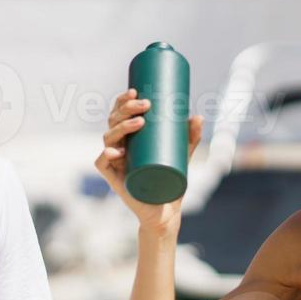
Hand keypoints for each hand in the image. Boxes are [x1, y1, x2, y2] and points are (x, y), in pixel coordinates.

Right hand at [94, 88, 203, 230]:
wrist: (166, 208)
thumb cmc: (170, 178)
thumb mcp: (183, 154)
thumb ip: (190, 136)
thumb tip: (198, 117)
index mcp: (129, 137)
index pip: (119, 113)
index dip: (123, 100)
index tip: (136, 91)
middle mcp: (119, 146)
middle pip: (113, 121)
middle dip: (125, 109)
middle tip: (145, 104)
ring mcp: (115, 162)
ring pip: (108, 138)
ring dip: (121, 127)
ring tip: (140, 122)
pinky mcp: (114, 179)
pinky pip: (102, 164)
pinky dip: (106, 156)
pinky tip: (116, 151)